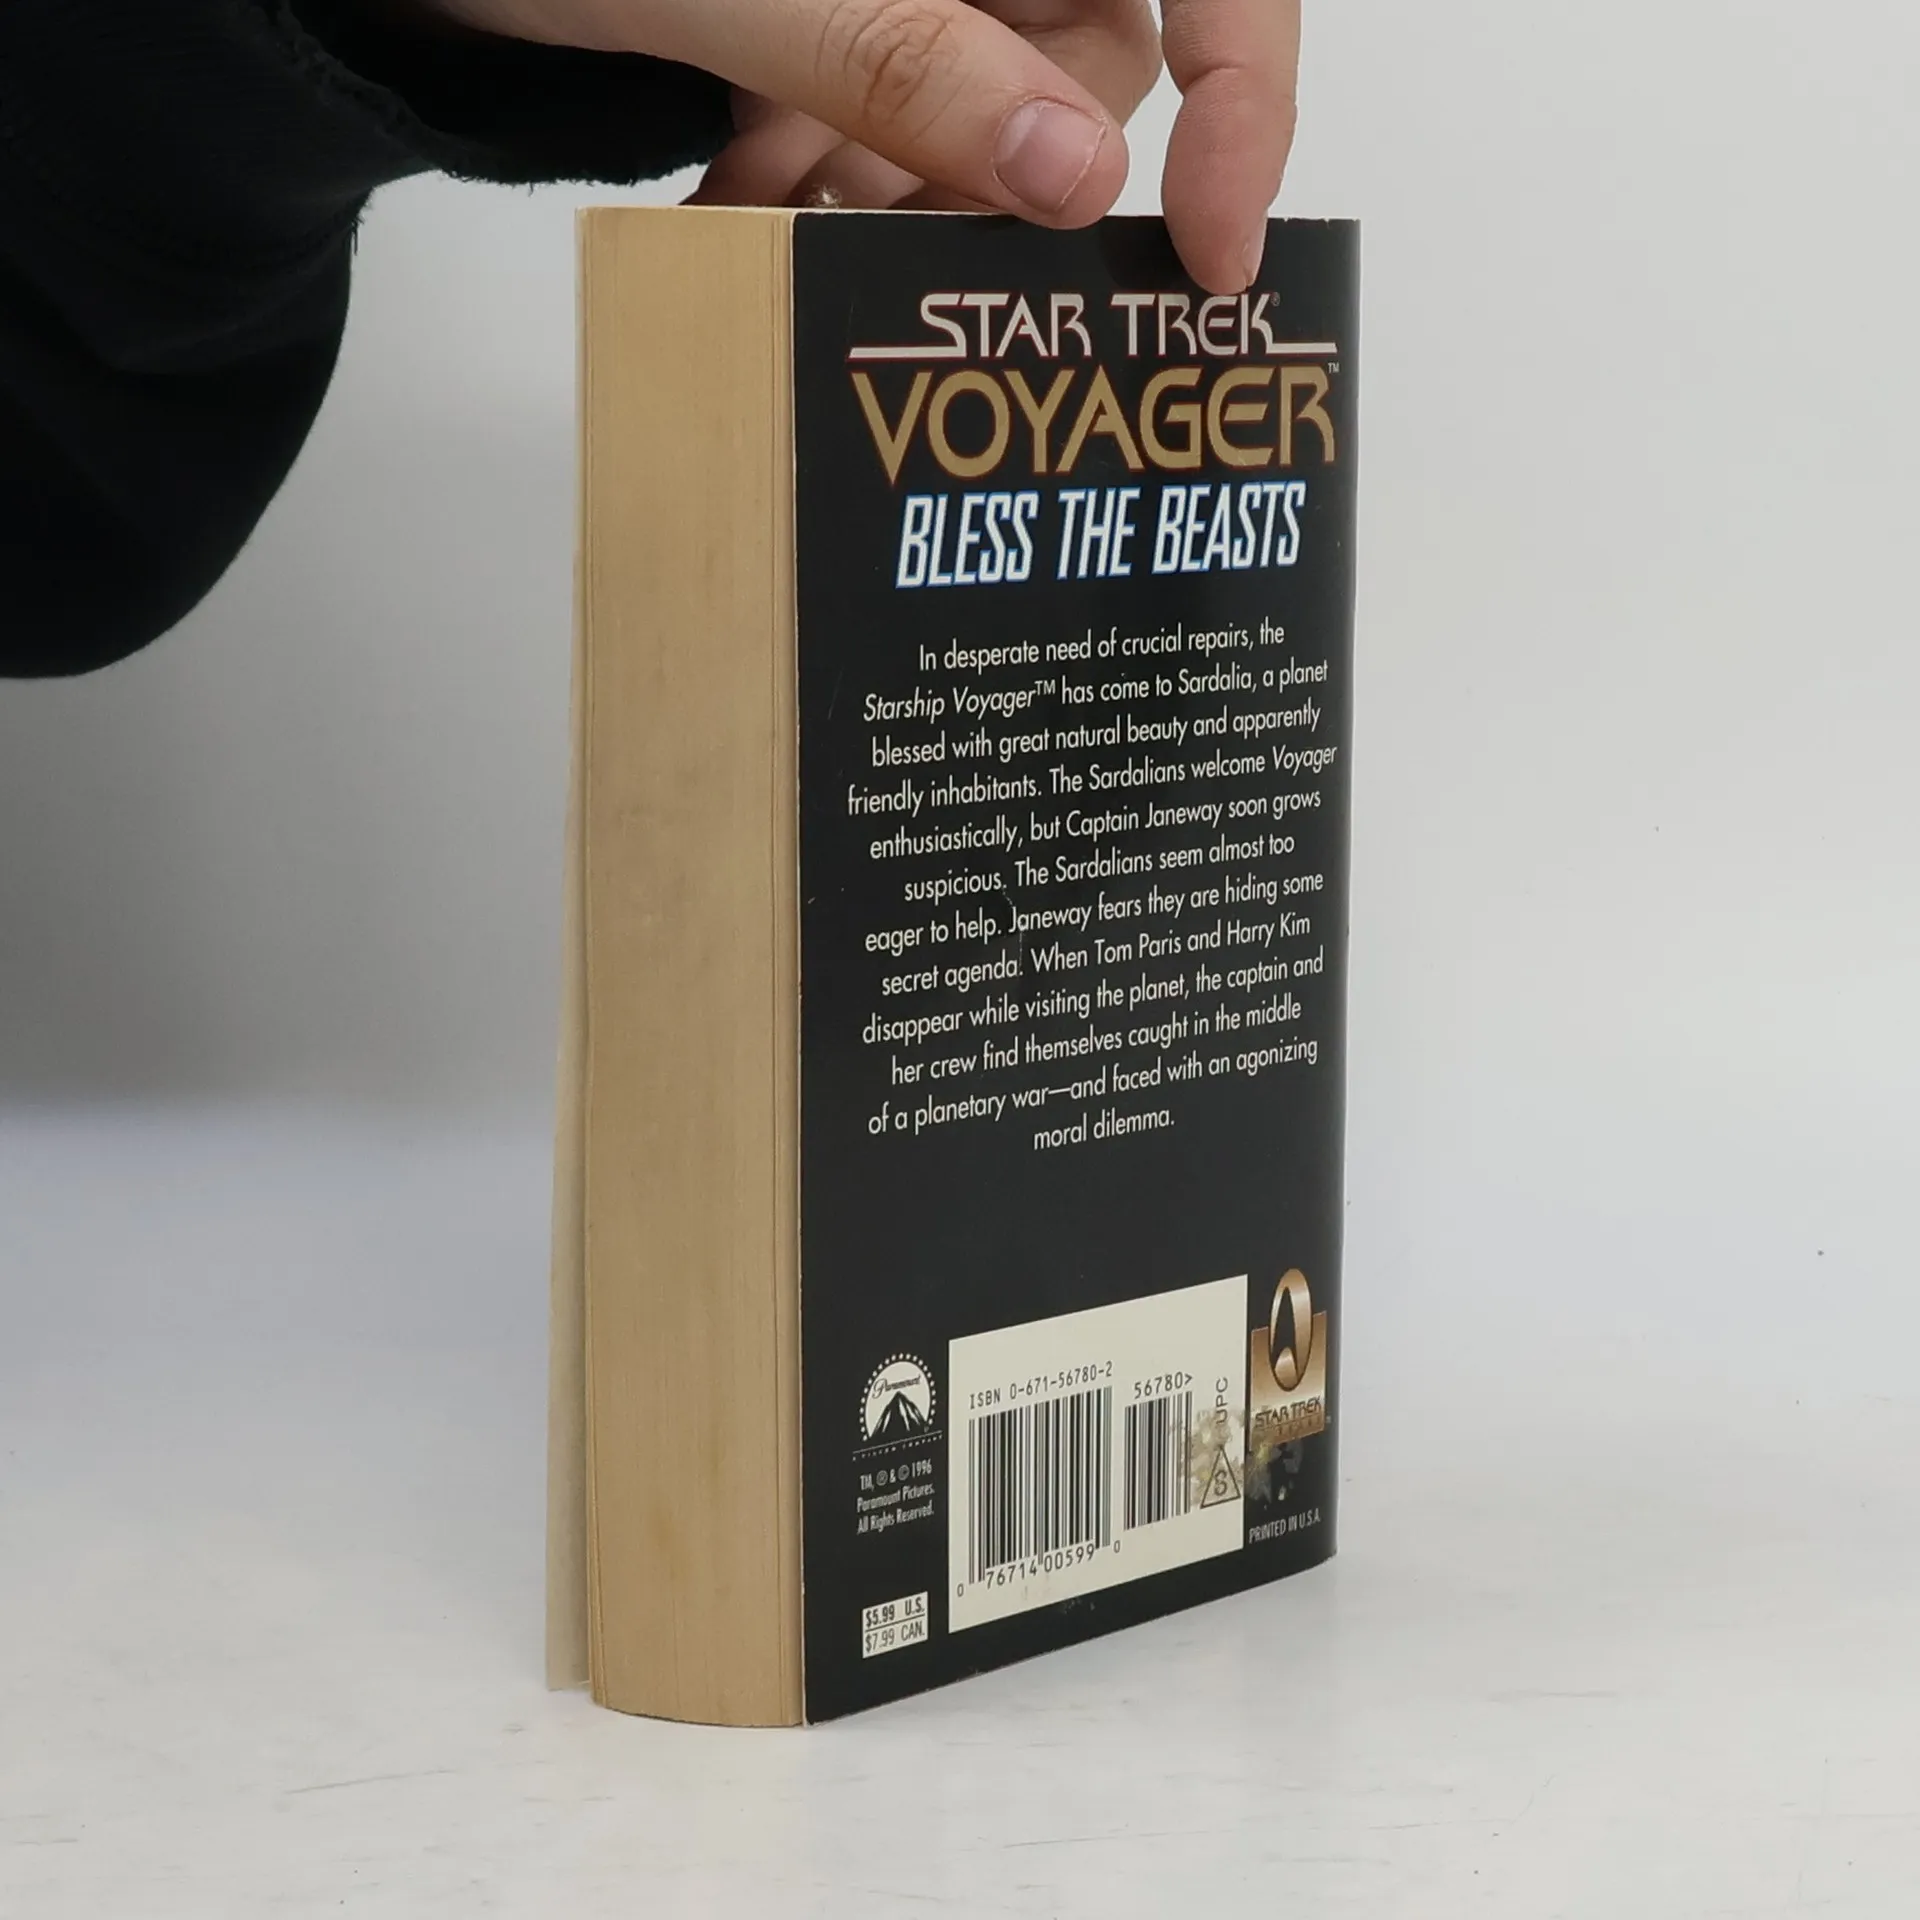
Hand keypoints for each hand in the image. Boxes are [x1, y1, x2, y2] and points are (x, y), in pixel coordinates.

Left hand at [421, 0, 1299, 291]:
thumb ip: (907, 61)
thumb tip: (1075, 175)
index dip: (1245, 97)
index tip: (1214, 248)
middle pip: (1092, 64)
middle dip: (995, 172)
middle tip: (884, 237)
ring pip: (987, 113)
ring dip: (892, 194)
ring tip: (772, 221)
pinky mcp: (850, 4)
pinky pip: (896, 114)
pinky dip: (831, 176)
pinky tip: (746, 204)